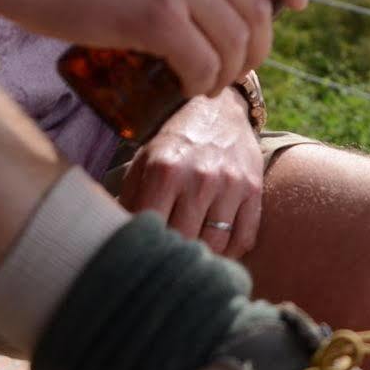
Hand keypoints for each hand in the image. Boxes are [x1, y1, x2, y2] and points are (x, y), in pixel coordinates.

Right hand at [0, 0, 311, 97]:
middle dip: (255, 50)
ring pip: (234, 44)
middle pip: (259, 11)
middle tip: (234, 69)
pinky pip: (202, 64)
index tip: (296, 2)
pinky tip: (187, 86)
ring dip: (226, 74)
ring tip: (204, 83)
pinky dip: (200, 83)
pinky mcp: (156, 16)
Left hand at [116, 91, 263, 256]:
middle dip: (173, 253)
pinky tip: (218, 248)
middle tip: (166, 257)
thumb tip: (117, 237)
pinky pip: (244, 238)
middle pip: (184, 241)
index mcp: (166, 171)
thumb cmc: (175, 143)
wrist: (219, 111)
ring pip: (215, 245)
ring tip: (191, 254)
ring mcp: (230, 185)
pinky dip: (231, 252)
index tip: (142, 253)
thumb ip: (130, 199)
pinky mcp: (253, 190)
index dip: (145, 246)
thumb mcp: (144, 162)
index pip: (152, 228)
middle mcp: (200, 178)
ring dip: (202, 256)